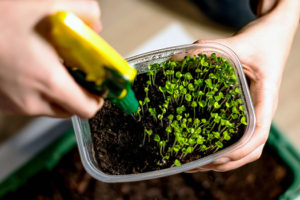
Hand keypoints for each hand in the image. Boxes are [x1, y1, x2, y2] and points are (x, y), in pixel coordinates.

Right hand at [0, 0, 101, 117]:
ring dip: (56, 91)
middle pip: (69, 109)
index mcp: (48, 82)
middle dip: (78, 93)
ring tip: (50, 64)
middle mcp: (30, 101)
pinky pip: (27, 102)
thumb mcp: (47, 2)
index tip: (98, 83)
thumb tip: (96, 28)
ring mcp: (11, 104)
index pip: (86, 109)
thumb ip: (84, 13)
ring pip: (47, 106)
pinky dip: (35, 89)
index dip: (97, 97)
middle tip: (76, 71)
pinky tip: (28, 66)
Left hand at [187, 1, 298, 171]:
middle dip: (227, 162)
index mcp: (266, 97)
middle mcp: (262, 110)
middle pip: (252, 149)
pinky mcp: (246, 110)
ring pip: (246, 148)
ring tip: (196, 163)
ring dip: (224, 160)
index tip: (217, 158)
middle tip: (197, 164)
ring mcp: (255, 112)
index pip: (260, 131)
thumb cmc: (261, 40)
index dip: (240, 149)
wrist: (273, 35)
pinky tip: (203, 148)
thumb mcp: (237, 43)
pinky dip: (223, 147)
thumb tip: (175, 59)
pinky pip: (239, 135)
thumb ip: (208, 50)